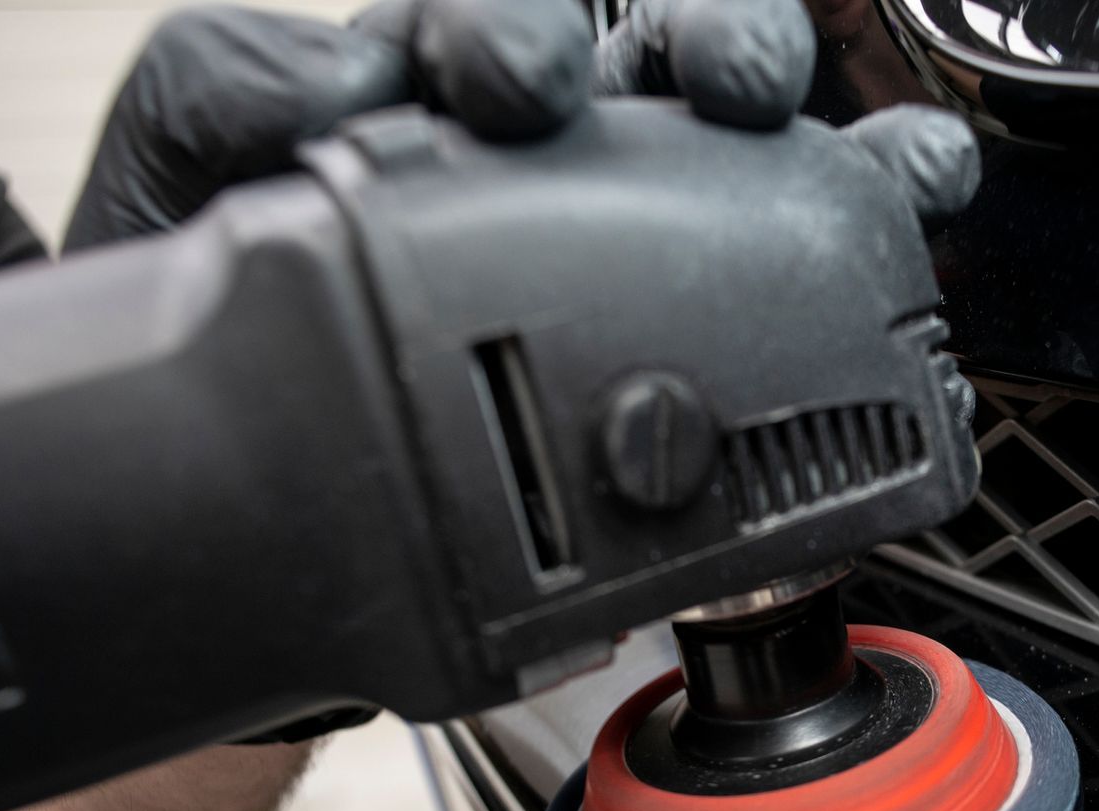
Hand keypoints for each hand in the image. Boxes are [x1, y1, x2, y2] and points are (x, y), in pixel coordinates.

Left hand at [64, 0, 979, 252]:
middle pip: (659, 34)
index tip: (517, 85)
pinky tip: (915, 182)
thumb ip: (228, 89)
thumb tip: (350, 70)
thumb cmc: (219, 295)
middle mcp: (551, 130)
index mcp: (431, 78)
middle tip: (715, 85)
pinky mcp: (708, 295)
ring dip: (794, 92)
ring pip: (750, 108)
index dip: (526, 19)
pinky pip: (807, 222)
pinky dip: (876, 185)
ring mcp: (639, 207)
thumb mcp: (183, 177)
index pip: (512, 7)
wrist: (250, 476)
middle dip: (699, 37)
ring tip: (817, 121)